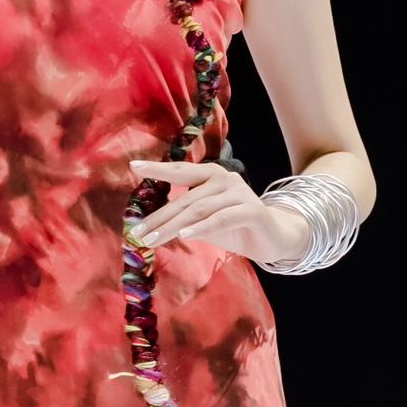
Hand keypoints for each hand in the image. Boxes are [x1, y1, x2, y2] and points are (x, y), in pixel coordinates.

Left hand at [127, 158, 312, 265]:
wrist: (273, 238)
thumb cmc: (235, 227)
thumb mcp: (204, 221)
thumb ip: (185, 217)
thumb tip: (151, 224)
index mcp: (211, 175)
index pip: (180, 170)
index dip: (157, 168)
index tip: (134, 166)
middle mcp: (225, 178)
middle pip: (185, 199)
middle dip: (159, 217)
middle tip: (138, 232)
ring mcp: (239, 192)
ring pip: (199, 210)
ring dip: (173, 227)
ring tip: (152, 240)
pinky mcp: (251, 210)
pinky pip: (221, 219)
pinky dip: (201, 227)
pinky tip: (184, 235)